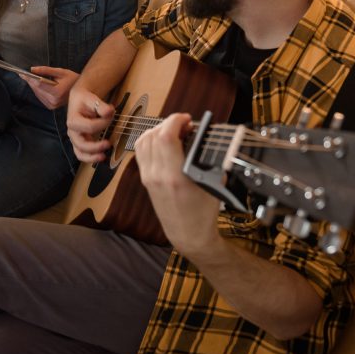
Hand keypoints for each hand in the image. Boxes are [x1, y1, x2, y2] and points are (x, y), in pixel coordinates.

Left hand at [22, 66, 78, 109]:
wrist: (80, 91)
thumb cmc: (72, 79)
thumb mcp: (60, 72)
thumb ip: (45, 70)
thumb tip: (32, 69)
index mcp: (57, 92)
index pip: (39, 84)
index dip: (29, 78)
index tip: (21, 73)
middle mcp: (53, 101)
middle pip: (36, 89)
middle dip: (29, 81)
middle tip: (22, 74)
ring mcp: (52, 105)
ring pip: (37, 93)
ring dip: (32, 86)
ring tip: (28, 77)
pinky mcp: (50, 107)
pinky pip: (40, 97)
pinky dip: (37, 90)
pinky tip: (36, 84)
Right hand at [66, 84, 114, 162]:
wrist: (80, 100)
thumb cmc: (85, 99)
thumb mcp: (92, 99)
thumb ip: (101, 105)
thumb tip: (109, 112)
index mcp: (73, 120)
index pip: (90, 127)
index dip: (103, 123)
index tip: (111, 115)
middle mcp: (72, 132)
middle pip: (82, 144)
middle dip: (95, 147)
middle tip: (108, 143)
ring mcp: (75, 139)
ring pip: (80, 153)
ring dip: (91, 157)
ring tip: (103, 156)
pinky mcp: (79, 143)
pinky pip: (82, 154)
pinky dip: (90, 158)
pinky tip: (100, 156)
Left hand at [134, 113, 222, 256]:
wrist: (188, 234)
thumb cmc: (203, 211)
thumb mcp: (213, 181)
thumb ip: (206, 156)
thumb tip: (202, 135)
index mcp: (175, 176)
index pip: (166, 136)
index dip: (176, 121)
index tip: (187, 119)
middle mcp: (157, 175)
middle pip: (154, 135)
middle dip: (169, 123)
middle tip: (185, 125)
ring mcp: (148, 177)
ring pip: (143, 140)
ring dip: (158, 130)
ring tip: (175, 131)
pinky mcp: (145, 179)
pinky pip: (141, 151)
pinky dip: (150, 140)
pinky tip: (164, 141)